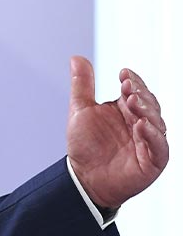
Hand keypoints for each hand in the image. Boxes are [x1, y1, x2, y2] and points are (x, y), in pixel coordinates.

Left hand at [67, 56, 168, 209]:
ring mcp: (148, 141)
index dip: (133, 81)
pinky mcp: (152, 160)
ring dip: (146, 110)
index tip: (123, 73)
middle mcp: (140, 123)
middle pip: (149, 104)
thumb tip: (76, 58)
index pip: (136, 90)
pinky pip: (158, 147)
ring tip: (133, 101)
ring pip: (157, 122)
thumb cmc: (85, 145)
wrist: (83, 177)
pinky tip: (141, 125)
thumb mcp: (81, 110)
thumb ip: (82, 85)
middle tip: (127, 87)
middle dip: (140, 93)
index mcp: (126, 110)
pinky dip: (152, 135)